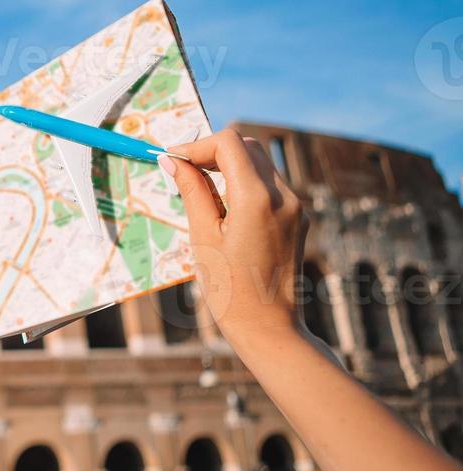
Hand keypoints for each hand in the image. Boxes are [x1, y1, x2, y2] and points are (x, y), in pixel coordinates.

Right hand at [160, 128, 308, 348]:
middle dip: (213, 151)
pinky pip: (269, 185)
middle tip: (182, 170)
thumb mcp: (202, 236)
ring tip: (199, 189)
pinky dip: (243, 182)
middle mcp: (283, 196)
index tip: (172, 160)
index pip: (229, 143)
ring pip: (259, 163)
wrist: (269, 327)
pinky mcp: (297, 218)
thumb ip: (191, 191)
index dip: (197, 145)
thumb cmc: (229, 288)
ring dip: (228, 165)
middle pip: (247, 147)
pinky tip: (222, 206)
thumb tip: (173, 160)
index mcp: (256, 199)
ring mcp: (294, 207)